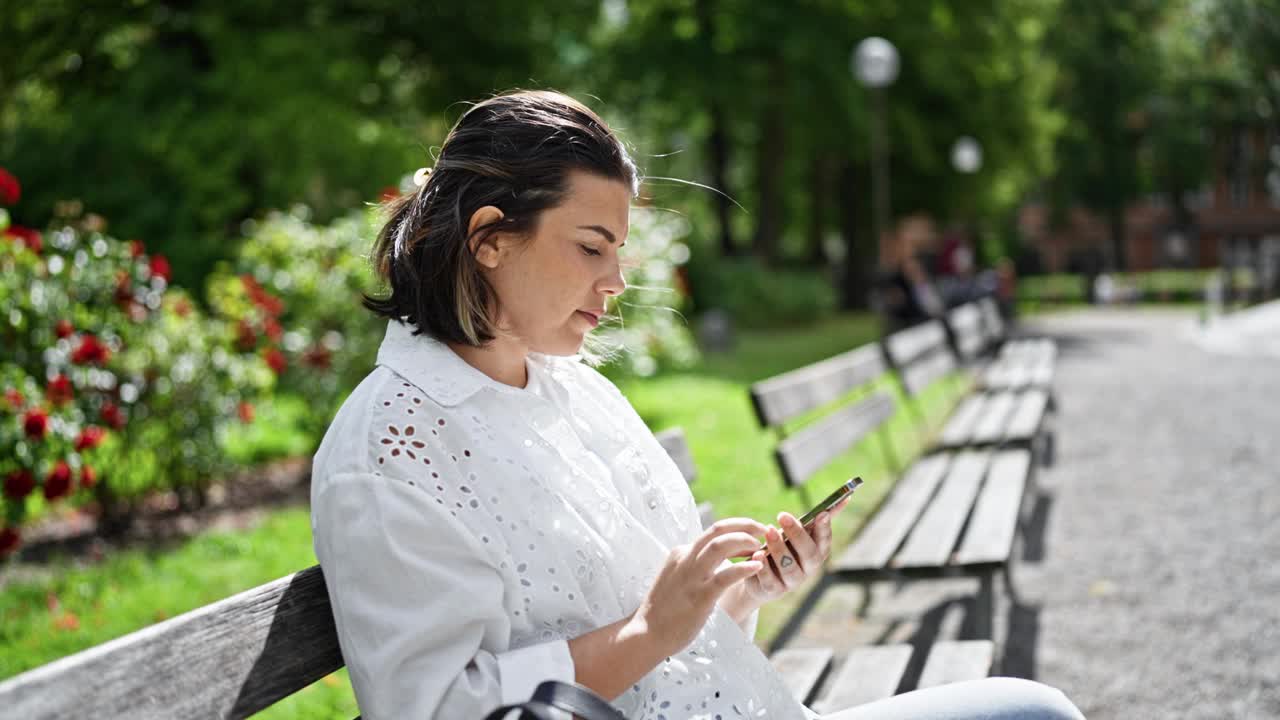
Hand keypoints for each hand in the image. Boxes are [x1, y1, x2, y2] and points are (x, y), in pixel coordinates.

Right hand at [630, 518, 767, 655]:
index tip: (753, 535)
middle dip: (745, 525)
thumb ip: (692, 567)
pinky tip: (758, 567)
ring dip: (745, 541)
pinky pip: (726, 576)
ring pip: (721, 545)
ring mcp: (693, 577)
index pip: (713, 532)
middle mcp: (686, 559)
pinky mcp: (701, 596)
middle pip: (718, 529)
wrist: (646, 634)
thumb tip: (712, 563)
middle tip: (764, 530)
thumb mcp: (676, 578)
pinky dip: (745, 568)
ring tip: (761, 548)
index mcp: (681, 553)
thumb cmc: (663, 610)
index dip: (737, 529)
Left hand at [737, 496, 851, 607]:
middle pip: (809, 554)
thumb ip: (814, 520)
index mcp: (816, 553)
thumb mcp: (796, 533)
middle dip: (797, 534)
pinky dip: (764, 567)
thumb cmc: (783, 549)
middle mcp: (808, 569)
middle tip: (782, 515)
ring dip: (779, 548)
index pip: (824, 542)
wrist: (759, 577)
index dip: (825, 529)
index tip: (821, 514)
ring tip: (769, 531)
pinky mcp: (773, 590)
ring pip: (790, 568)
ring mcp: (792, 582)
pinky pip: (770, 581)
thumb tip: (844, 498)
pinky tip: (757, 554)